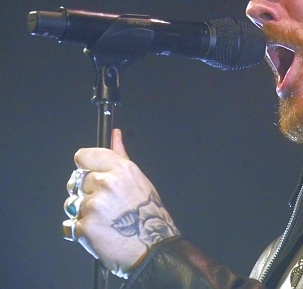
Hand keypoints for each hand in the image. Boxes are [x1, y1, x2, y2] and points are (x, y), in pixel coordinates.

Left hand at [70, 129, 179, 277]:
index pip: (83, 156)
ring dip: (82, 212)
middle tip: (104, 205)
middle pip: (76, 181)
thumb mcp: (138, 180)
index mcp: (120, 169)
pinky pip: (71, 225)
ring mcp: (94, 206)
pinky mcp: (85, 227)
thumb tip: (115, 134)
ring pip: (71, 203)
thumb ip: (120, 156)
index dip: (85, 167)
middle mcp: (106, 184)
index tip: (90, 174)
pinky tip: (99, 233)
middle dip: (86, 193)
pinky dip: (81, 231)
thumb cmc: (148, 214)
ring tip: (103, 221)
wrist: (153, 247)